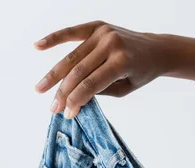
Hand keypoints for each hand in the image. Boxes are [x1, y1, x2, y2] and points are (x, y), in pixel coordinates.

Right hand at [34, 21, 169, 118]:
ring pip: (73, 56)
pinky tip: (38, 46)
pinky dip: (54, 38)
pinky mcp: (97, 26)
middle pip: (79, 71)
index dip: (76, 100)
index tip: (66, 113)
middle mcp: (111, 44)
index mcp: (122, 62)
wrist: (156, 49)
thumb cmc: (140, 73)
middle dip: (63, 92)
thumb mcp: (124, 88)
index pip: (92, 84)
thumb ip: (99, 91)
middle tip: (52, 108)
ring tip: (40, 89)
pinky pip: (72, 32)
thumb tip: (71, 99)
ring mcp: (103, 33)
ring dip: (54, 74)